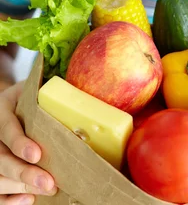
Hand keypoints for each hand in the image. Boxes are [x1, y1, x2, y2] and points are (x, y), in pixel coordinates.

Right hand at [0, 82, 56, 203]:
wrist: (19, 102)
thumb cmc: (35, 96)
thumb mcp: (39, 91)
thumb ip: (50, 98)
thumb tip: (81, 106)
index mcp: (3, 109)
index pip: (6, 128)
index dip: (19, 143)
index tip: (37, 154)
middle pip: (1, 158)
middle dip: (24, 173)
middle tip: (48, 182)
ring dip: (21, 187)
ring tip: (46, 189)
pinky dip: (11, 200)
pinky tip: (29, 199)